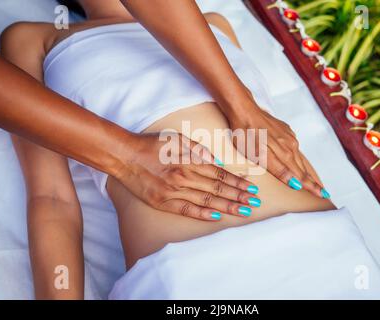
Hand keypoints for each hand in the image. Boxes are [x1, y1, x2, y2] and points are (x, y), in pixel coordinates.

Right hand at [114, 132, 259, 220]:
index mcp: (189, 160)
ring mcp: (173, 191)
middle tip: (255, 202)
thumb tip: (218, 162)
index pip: (220, 173)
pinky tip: (217, 216)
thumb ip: (199, 149)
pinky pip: (186, 209)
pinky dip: (202, 213)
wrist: (124, 156)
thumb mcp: (177, 138)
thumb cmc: (151, 145)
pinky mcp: (163, 202)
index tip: (251, 187)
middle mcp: (184, 176)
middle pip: (217, 187)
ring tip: (243, 210)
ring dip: (227, 205)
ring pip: (206, 199)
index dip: (237, 181)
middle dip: (238, 195)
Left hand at [227, 99, 327, 198]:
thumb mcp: (258, 155)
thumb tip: (296, 183)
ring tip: (313, 181)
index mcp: (284, 154)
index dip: (311, 187)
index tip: (323, 196)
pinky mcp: (284, 131)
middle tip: (323, 193)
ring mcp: (288, 137)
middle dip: (312, 182)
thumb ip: (278, 170)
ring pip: (298, 159)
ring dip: (306, 171)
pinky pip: (294, 148)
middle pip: (302, 169)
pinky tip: (298, 162)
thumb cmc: (246, 134)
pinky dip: (297, 158)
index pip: (300, 176)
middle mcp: (290, 146)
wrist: (243, 109)